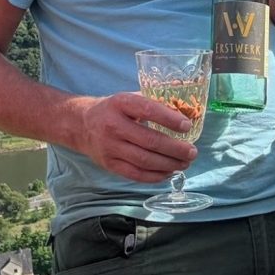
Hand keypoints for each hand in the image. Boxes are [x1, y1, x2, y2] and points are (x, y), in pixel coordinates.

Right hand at [74, 92, 198, 182]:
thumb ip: (156, 102)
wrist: (81, 125)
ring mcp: (110, 147)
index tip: (187, 126)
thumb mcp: (130, 98)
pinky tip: (169, 172)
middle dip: (175, 149)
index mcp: (120, 103)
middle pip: (149, 141)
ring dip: (169, 164)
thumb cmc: (114, 110)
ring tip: (185, 163)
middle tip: (192, 151)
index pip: (148, 110)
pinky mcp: (109, 165)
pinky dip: (156, 176)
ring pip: (145, 161)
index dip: (169, 119)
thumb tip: (188, 109)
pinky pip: (136, 175)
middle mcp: (113, 125)